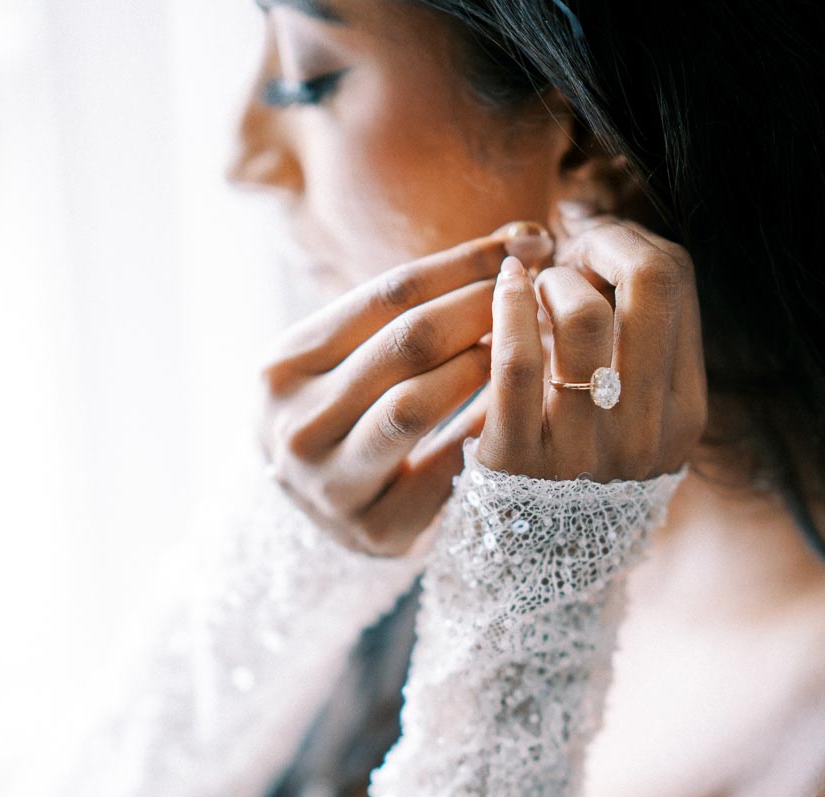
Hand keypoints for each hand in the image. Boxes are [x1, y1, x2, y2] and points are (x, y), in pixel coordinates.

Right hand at [259, 233, 524, 556]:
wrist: (324, 514)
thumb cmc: (353, 413)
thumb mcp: (357, 353)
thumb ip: (420, 304)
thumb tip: (524, 237)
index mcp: (284, 363)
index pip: (389, 293)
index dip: (467, 263)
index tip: (530, 243)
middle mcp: (295, 423)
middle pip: (406, 344)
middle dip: (484, 309)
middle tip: (540, 294)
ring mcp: (327, 484)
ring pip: (414, 405)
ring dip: (483, 367)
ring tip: (525, 349)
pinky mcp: (372, 530)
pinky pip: (440, 469)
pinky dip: (483, 433)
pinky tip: (519, 411)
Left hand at [479, 208, 707, 481]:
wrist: (528, 557)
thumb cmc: (573, 460)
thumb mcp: (626, 408)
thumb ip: (630, 337)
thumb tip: (596, 230)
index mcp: (684, 413)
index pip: (675, 282)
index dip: (626, 242)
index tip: (590, 249)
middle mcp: (645, 434)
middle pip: (647, 284)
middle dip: (597, 248)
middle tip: (562, 262)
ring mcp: (585, 452)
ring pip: (583, 316)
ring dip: (550, 281)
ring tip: (532, 292)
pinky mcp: (519, 462)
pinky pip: (518, 360)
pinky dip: (509, 305)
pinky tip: (503, 287)